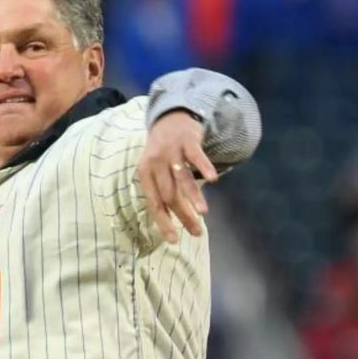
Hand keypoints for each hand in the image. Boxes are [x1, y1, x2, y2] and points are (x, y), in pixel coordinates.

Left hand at [137, 110, 218, 240]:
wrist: (168, 117)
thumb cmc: (162, 152)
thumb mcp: (154, 170)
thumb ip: (161, 192)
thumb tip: (170, 222)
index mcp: (144, 174)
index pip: (153, 203)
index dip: (163, 222)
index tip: (173, 240)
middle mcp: (155, 163)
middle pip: (169, 195)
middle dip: (183, 216)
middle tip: (196, 232)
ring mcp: (171, 151)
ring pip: (182, 179)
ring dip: (193, 197)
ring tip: (203, 214)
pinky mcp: (188, 142)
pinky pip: (196, 157)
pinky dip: (204, 168)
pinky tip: (213, 180)